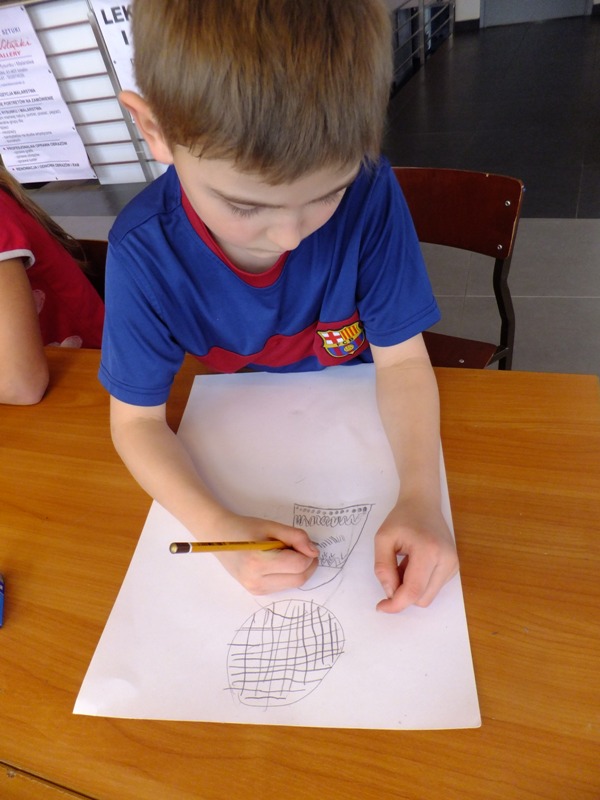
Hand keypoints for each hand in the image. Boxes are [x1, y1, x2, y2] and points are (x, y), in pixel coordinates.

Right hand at [212, 513, 318, 593]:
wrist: (220, 537)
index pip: (298, 564)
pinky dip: (288, 574)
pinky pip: (283, 586)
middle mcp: (256, 580)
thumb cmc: (245, 528)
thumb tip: (314, 551)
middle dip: (308, 564)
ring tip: (286, 553)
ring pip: (293, 584)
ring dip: (298, 570)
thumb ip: (296, 537)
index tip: (304, 543)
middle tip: (302, 548)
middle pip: (299, 578)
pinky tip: (278, 562)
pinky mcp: (256, 592)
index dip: (308, 553)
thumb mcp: (272, 526)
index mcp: (258, 561)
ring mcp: (256, 589)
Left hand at [373, 497, 458, 612]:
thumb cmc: (402, 519)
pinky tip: (414, 564)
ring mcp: (454, 564)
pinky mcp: (454, 567)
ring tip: (404, 564)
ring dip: (411, 588)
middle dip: (402, 594)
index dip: (396, 604)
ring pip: (428, 597)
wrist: (423, 504)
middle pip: (422, 599)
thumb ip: (383, 568)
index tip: (381, 606)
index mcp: (428, 551)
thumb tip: (390, 593)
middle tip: (392, 572)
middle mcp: (447, 560)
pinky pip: (433, 588)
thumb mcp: (383, 538)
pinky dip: (420, 583)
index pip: (413, 590)